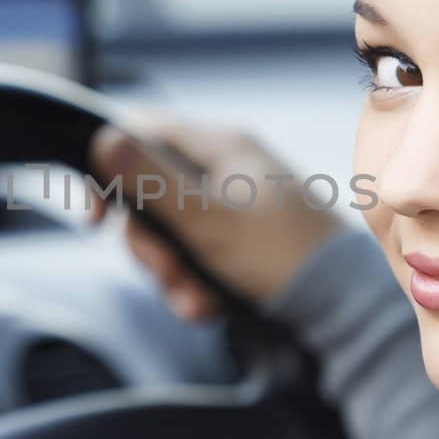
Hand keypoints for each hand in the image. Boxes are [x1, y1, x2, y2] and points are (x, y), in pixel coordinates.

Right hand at [88, 117, 342, 322]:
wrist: (342, 306)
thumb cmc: (279, 256)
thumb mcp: (206, 219)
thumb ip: (150, 180)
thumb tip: (101, 136)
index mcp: (219, 144)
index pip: (141, 132)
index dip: (108, 171)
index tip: (97, 218)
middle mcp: (224, 164)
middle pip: (149, 191)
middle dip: (150, 244)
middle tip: (166, 273)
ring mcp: (232, 199)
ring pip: (169, 228)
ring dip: (171, 271)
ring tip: (194, 301)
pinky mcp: (239, 235)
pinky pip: (195, 250)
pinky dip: (192, 280)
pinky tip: (206, 304)